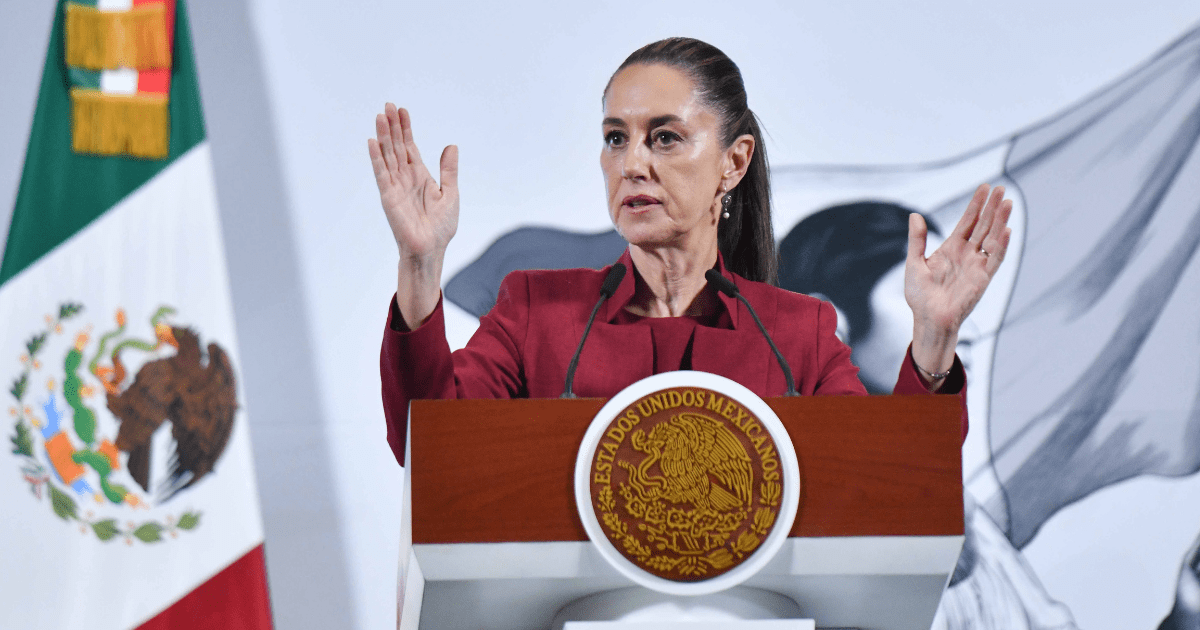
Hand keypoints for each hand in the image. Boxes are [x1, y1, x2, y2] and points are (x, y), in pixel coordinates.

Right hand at [368, 103, 458, 260]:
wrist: (431, 249)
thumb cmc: (440, 227)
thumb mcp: (450, 194)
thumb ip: (448, 170)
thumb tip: (451, 146)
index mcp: (419, 176)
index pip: (409, 147)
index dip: (405, 129)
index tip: (402, 111)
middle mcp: (405, 178)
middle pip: (396, 147)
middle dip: (392, 126)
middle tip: (388, 105)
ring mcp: (395, 186)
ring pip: (387, 155)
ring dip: (383, 136)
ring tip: (380, 116)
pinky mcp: (388, 197)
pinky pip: (381, 174)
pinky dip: (376, 158)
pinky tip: (372, 143)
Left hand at [905, 184, 1012, 378]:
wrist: (927, 319)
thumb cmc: (920, 296)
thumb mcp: (914, 263)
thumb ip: (917, 239)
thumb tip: (915, 215)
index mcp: (951, 249)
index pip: (967, 222)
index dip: (976, 205)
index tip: (984, 187)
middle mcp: (966, 254)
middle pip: (983, 226)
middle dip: (992, 207)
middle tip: (1001, 188)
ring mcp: (976, 265)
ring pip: (992, 238)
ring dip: (1000, 221)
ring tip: (1007, 202)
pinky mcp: (983, 278)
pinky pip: (995, 259)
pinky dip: (1002, 245)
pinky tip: (1007, 230)